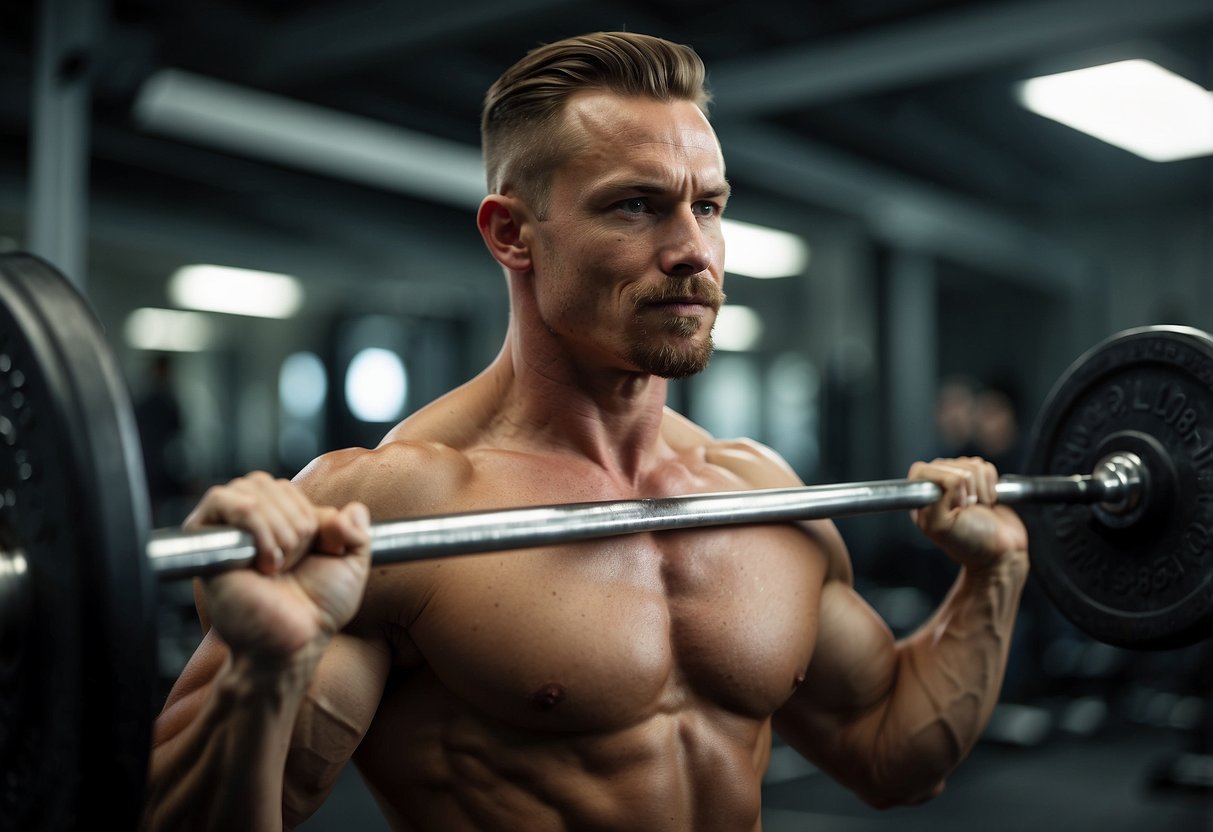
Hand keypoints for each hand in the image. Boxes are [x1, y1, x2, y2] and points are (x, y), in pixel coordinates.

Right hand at [183, 472, 372, 661]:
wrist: (296, 639)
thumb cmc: (319, 608)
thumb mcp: (352, 564)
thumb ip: (358, 531)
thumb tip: (355, 508)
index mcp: (274, 523)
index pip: (285, 488)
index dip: (308, 515)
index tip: (316, 552)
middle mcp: (245, 526)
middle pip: (266, 484)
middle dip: (295, 522)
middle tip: (294, 563)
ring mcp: (222, 533)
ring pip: (249, 492)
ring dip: (278, 529)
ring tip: (279, 566)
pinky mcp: (205, 544)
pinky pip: (222, 501)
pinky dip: (255, 525)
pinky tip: (265, 564)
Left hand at [908, 457, 1027, 569]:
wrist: (1001, 553)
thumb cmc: (970, 544)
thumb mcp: (940, 526)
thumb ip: (935, 500)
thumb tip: (952, 480)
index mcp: (923, 498)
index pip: (923, 469)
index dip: (944, 483)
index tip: (956, 505)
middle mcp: (938, 487)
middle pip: (952, 464)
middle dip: (967, 488)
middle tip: (968, 510)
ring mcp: (960, 483)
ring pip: (971, 464)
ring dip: (981, 489)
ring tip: (978, 508)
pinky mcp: (981, 482)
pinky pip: (987, 468)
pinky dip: (992, 486)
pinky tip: (988, 503)